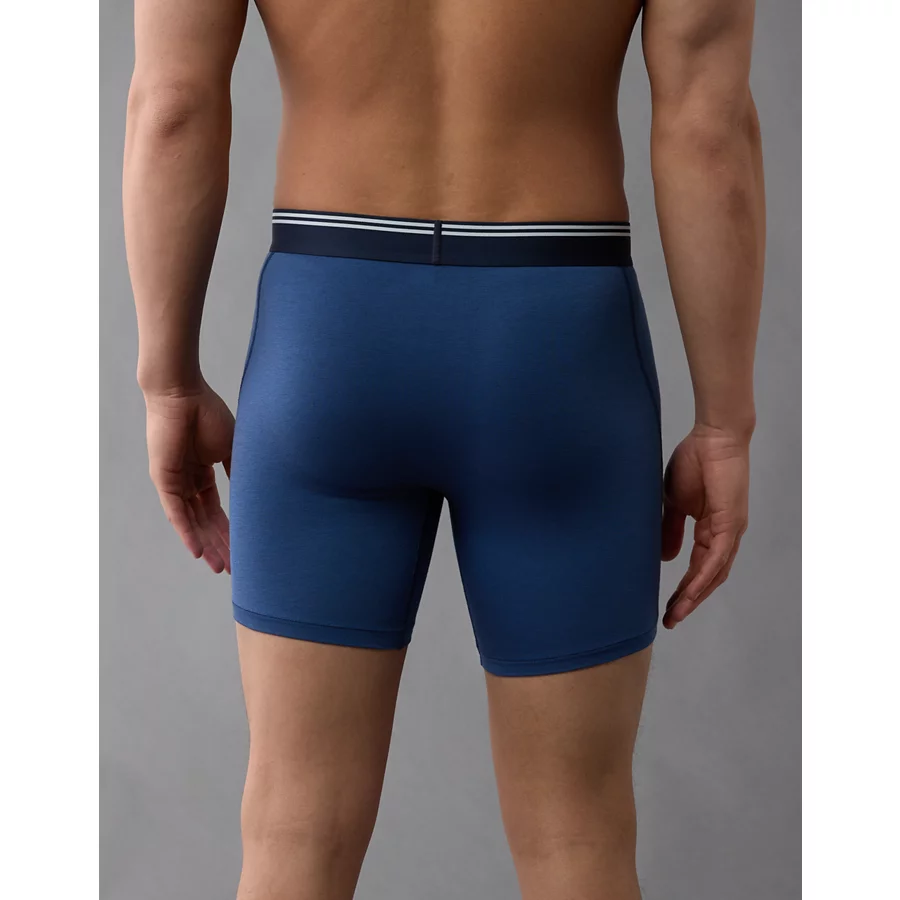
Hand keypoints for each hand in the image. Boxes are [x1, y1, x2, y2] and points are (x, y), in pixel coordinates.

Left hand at [144, 382, 234, 573]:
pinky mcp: (164, 480)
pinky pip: (176, 513)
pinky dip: (187, 533)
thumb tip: (256, 495)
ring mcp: (174, 482)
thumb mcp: (234, 448)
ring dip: (206, 545)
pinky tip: (198, 552)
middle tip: (235, 568)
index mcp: (203, 473)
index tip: (245, 550)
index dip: (231, 531)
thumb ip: (241, 471)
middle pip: (206, 522)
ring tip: (220, 567)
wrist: (182, 393)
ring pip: (192, 522)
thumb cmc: (208, 413)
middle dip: (221, 545)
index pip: (217, 510)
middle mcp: (187, 481)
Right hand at [661, 425, 749, 627]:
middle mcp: (725, 535)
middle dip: (689, 600)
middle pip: (709, 578)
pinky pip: (717, 557)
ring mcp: (730, 531)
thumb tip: (667, 558)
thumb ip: (670, 529)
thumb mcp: (674, 501)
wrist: (712, 438)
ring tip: (676, 613)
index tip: (666, 607)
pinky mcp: (730, 523)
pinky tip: (689, 591)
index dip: (684, 589)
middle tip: (670, 619)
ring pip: (714, 573)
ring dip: (695, 595)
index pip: (698, 568)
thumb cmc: (695, 461)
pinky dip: (703, 576)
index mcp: (711, 529)